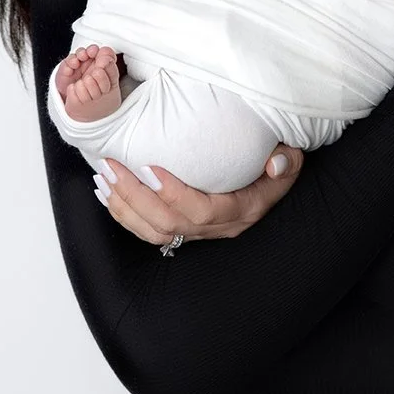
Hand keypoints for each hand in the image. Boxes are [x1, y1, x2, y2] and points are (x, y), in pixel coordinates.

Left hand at [91, 145, 304, 247]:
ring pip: (155, 232)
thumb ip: (286, 160)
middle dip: (135, 196)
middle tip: (111, 167)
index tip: (150, 168)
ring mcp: (200, 233)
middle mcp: (219, 228)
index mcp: (242, 210)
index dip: (174, 194)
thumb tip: (276, 163)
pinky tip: (106, 194)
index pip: (203, 211)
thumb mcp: (291, 160)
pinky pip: (149, 232)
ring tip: (103, 178)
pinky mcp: (185, 231)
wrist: (272, 186)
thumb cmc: (277, 167)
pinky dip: (124, 215)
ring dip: (124, 207)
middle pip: (170, 223)